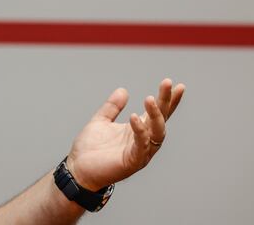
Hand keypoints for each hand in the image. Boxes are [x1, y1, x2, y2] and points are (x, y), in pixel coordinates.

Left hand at [66, 79, 184, 191]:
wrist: (77, 169)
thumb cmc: (90, 149)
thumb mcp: (101, 121)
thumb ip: (112, 107)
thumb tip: (123, 91)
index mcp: (138, 130)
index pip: (158, 113)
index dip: (168, 100)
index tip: (176, 84)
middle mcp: (143, 141)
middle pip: (161, 120)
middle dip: (166, 101)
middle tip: (167, 83)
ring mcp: (140, 152)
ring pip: (156, 133)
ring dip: (155, 115)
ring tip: (150, 99)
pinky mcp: (132, 162)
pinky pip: (141, 146)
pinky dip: (140, 131)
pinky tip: (134, 117)